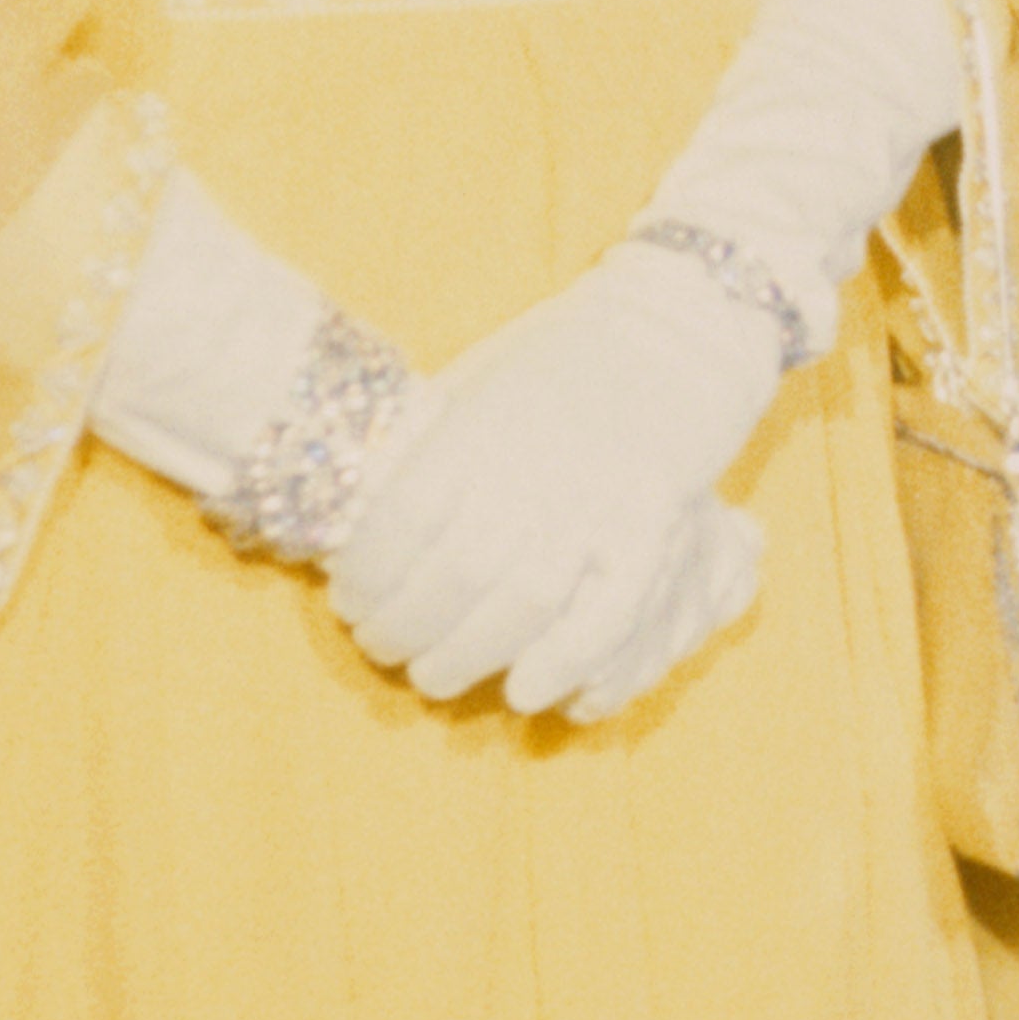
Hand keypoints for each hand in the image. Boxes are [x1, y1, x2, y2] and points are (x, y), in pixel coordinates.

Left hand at [325, 236, 795, 717]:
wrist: (672, 329)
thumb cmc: (552, 364)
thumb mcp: (472, 390)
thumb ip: (421, 456)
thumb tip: (347, 529)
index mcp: (476, 426)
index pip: (395, 526)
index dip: (361, 581)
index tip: (349, 600)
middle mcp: (532, 462)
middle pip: (450, 578)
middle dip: (403, 633)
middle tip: (386, 649)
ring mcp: (599, 495)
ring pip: (520, 606)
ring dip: (465, 657)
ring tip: (436, 674)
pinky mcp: (655, 522)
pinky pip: (607, 614)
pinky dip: (562, 663)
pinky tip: (525, 689)